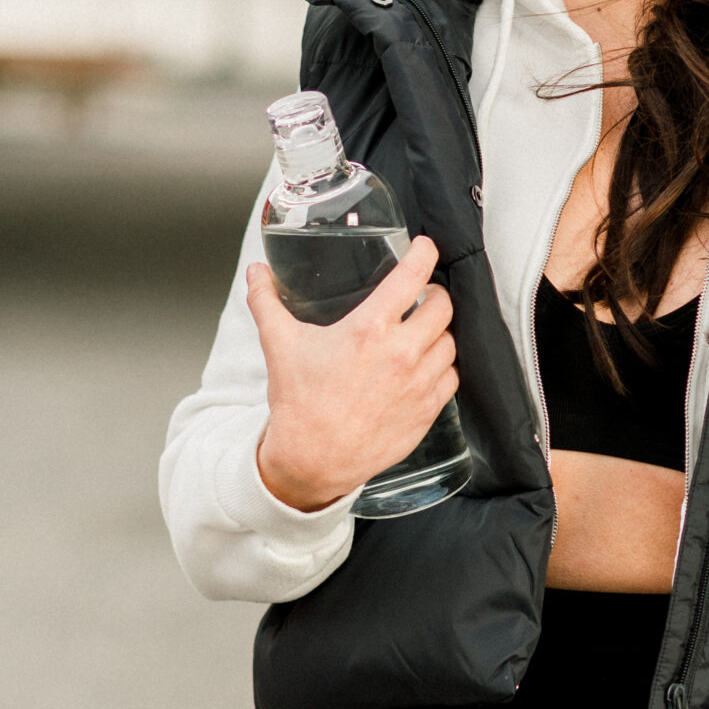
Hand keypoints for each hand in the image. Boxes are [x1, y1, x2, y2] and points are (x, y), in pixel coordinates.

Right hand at [250, 236, 457, 511]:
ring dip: (439, 332)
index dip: (424, 254)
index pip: (413, 276)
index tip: (425, 248)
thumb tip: (256, 273)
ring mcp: (419, 384)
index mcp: (369, 330)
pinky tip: (427, 365)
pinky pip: (451, 377)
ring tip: (423, 331)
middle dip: (434, 295)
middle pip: (443, 306)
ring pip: (450, 342)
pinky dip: (443, 367)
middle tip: (422, 296)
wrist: (312, 461)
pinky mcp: (427, 411)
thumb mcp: (280, 345)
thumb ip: (266, 302)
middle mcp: (402, 354)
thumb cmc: (299, 404)